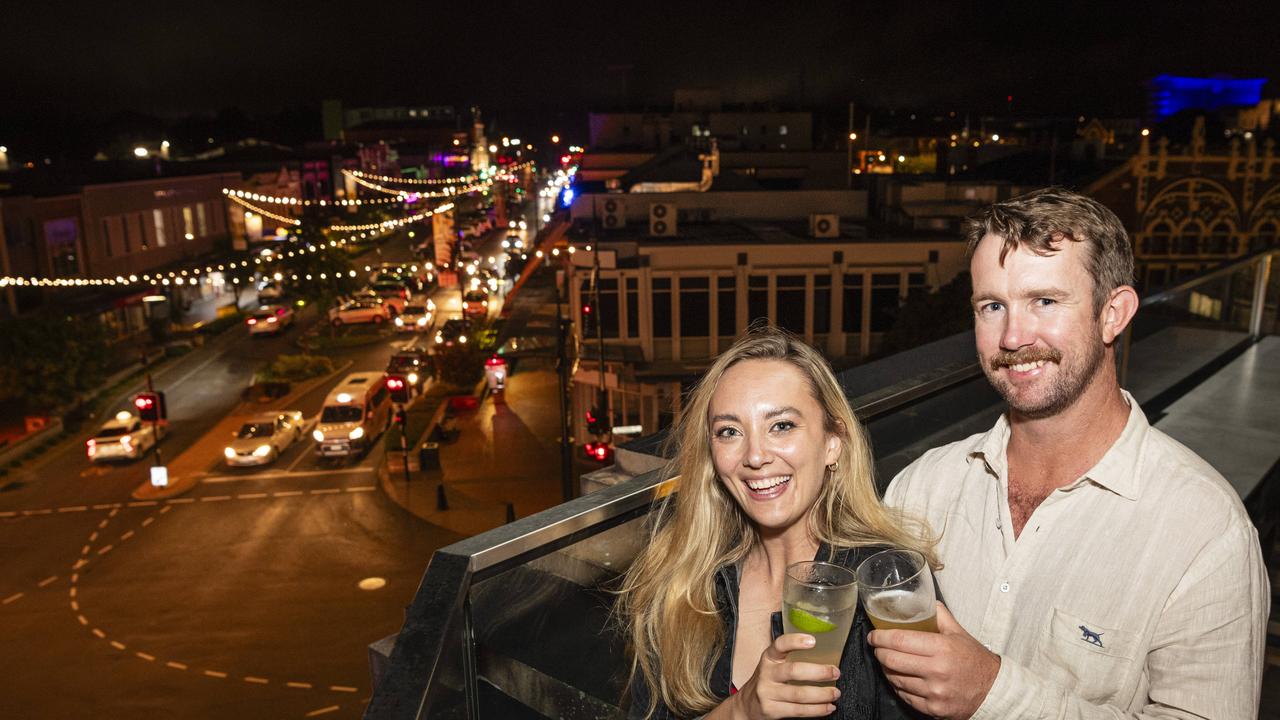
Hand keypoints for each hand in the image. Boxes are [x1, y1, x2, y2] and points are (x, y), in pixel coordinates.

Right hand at [728, 633, 840, 719]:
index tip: (813, 641)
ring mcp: (768, 693)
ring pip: (799, 694)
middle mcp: (766, 674)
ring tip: (835, 693)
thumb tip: (826, 657)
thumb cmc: (767, 681)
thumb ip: (790, 659)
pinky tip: (828, 707)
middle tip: (835, 672)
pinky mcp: (771, 710)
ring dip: (822, 694)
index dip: (795, 641)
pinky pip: (798, 710)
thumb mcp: (772, 665)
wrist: (746, 705)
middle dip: (818, 672)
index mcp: (769, 658)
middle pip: (794, 671)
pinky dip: (817, 710)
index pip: (780, 645)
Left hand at [867, 603, 998, 719]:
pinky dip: (898, 686)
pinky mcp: (933, 708)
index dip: (881, 637)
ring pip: (895, 679)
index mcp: (942, 648)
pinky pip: (904, 696)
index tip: (874, 635)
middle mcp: (936, 671)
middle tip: (878, 648)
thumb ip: (939, 615)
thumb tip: (923, 600)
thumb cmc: (975, 661)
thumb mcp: (959, 633)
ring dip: (887, 669)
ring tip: (890, 661)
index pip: (900, 640)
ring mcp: (934, 692)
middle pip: (892, 660)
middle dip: (879, 652)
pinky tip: (901, 678)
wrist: (993, 691)